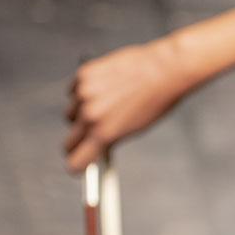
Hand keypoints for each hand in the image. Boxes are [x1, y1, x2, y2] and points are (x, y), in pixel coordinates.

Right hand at [64, 38, 189, 172]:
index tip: (81, 162)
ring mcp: (84, 93)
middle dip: (78, 143)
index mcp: (104, 134)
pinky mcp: (83, 74)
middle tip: (89, 137)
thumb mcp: (135, 129)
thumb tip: (95, 148)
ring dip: (82, 113)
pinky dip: (83, 91)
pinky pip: (74, 91)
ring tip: (107, 103)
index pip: (75, 162)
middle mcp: (90, 115)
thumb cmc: (156, 101)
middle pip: (69, 142)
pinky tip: (105, 86)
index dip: (78, 164)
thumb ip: (110, 138)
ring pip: (71, 114)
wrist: (164, 70)